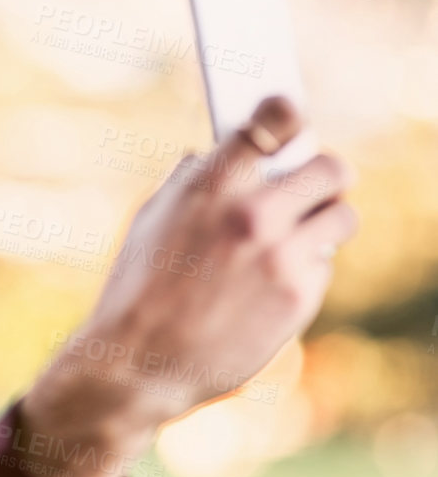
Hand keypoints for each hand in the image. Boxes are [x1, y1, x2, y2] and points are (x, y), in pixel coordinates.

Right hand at [20, 96, 358, 476]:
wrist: (137, 363)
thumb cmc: (137, 290)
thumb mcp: (152, 221)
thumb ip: (193, 183)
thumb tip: (221, 157)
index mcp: (211, 184)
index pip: (277, 119)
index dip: (288, 113)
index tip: (291, 119)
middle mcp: (253, 214)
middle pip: (330, 168)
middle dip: (322, 175)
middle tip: (312, 185)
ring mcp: (282, 257)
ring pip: (340, 217)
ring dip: (322, 221)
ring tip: (297, 234)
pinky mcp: (299, 296)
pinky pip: (322, 266)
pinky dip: (303, 271)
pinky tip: (269, 284)